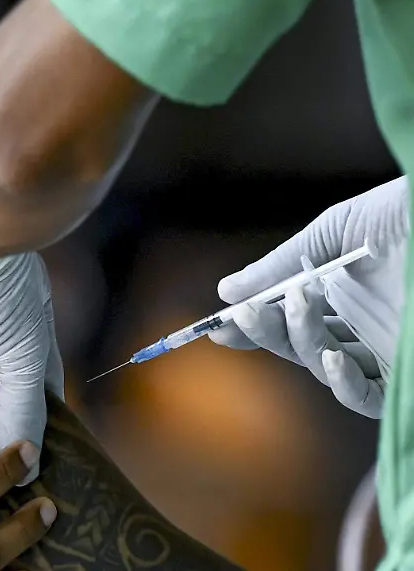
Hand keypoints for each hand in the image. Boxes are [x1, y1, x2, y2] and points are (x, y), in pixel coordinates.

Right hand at [209, 177, 407, 417]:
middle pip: (298, 344)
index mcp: (342, 289)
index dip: (252, 323)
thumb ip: (280, 265)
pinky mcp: (404, 371)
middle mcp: (360, 322)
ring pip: (322, 366)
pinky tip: (331, 356)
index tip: (218, 324)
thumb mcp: (334, 231)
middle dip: (263, 332)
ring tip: (297, 304)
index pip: (287, 316)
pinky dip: (341, 383)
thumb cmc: (405, 216)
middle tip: (241, 315)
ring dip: (299, 341)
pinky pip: (365, 396)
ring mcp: (383, 348)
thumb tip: (225, 290)